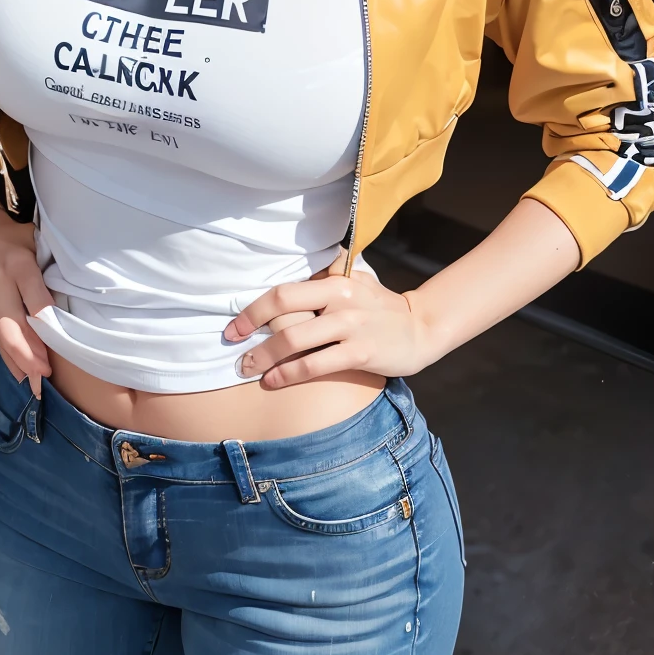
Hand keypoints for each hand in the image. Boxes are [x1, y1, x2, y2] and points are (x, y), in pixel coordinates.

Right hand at [0, 203, 52, 394]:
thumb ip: (48, 267)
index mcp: (19, 264)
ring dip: (15, 361)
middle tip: (43, 376)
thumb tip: (69, 297)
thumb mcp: (33, 240)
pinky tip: (15, 361)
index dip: (46, 328)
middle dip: (29, 358)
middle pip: (13, 329)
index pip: (36, 301)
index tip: (58, 350)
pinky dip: (2, 348)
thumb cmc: (7, 235)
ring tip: (31, 380)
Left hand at [224, 265, 427, 387]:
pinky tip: (272, 381)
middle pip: (282, 311)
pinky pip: (315, 365)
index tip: (234, 327)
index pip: (283, 292)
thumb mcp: (356, 282)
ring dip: (264, 357)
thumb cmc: (380, 308)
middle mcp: (341, 300)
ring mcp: (351, 326)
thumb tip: (293, 273)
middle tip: (232, 347)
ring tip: (246, 369)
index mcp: (334, 281)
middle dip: (250, 330)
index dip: (252, 310)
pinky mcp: (360, 353)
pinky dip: (288, 374)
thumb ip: (326, 278)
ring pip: (295, 340)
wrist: (421, 329)